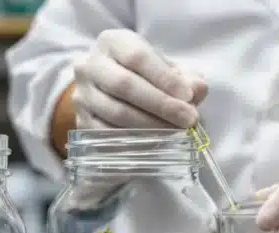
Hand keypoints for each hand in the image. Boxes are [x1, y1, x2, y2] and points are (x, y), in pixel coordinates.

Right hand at [73, 29, 206, 128]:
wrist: (109, 89)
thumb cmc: (143, 76)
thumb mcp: (164, 68)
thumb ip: (184, 77)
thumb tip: (197, 90)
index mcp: (112, 43)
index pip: (137, 57)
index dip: (164, 78)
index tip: (189, 96)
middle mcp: (90, 65)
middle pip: (124, 85)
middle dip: (160, 105)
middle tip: (188, 119)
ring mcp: (82, 94)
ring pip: (115, 112)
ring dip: (150, 126)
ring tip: (176, 132)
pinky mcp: (81, 121)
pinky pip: (107, 134)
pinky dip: (133, 141)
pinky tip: (155, 144)